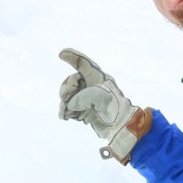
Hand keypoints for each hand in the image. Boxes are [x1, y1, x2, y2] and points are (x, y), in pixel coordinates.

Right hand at [59, 48, 151, 163]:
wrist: (121, 128)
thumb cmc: (115, 110)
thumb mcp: (99, 98)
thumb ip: (82, 97)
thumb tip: (70, 105)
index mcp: (98, 78)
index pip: (84, 64)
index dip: (73, 57)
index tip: (61, 54)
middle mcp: (92, 86)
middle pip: (71, 81)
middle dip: (66, 89)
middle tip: (66, 98)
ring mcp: (87, 99)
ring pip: (68, 96)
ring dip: (65, 102)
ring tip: (67, 111)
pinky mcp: (84, 111)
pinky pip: (69, 108)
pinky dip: (65, 111)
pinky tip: (66, 116)